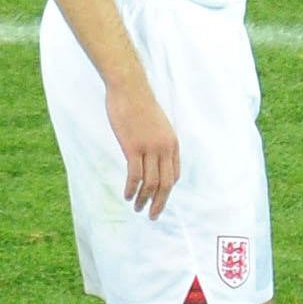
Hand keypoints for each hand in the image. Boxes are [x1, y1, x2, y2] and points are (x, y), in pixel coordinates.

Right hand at [108, 77, 180, 216]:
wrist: (129, 88)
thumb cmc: (139, 104)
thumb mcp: (156, 124)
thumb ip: (156, 141)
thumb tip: (150, 155)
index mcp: (172, 143)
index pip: (174, 174)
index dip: (167, 190)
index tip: (158, 199)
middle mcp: (164, 148)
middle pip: (166, 183)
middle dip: (160, 202)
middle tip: (153, 215)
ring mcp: (150, 148)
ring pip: (151, 182)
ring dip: (144, 199)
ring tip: (138, 208)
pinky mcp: (133, 147)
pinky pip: (135, 175)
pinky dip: (132, 189)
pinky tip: (128, 196)